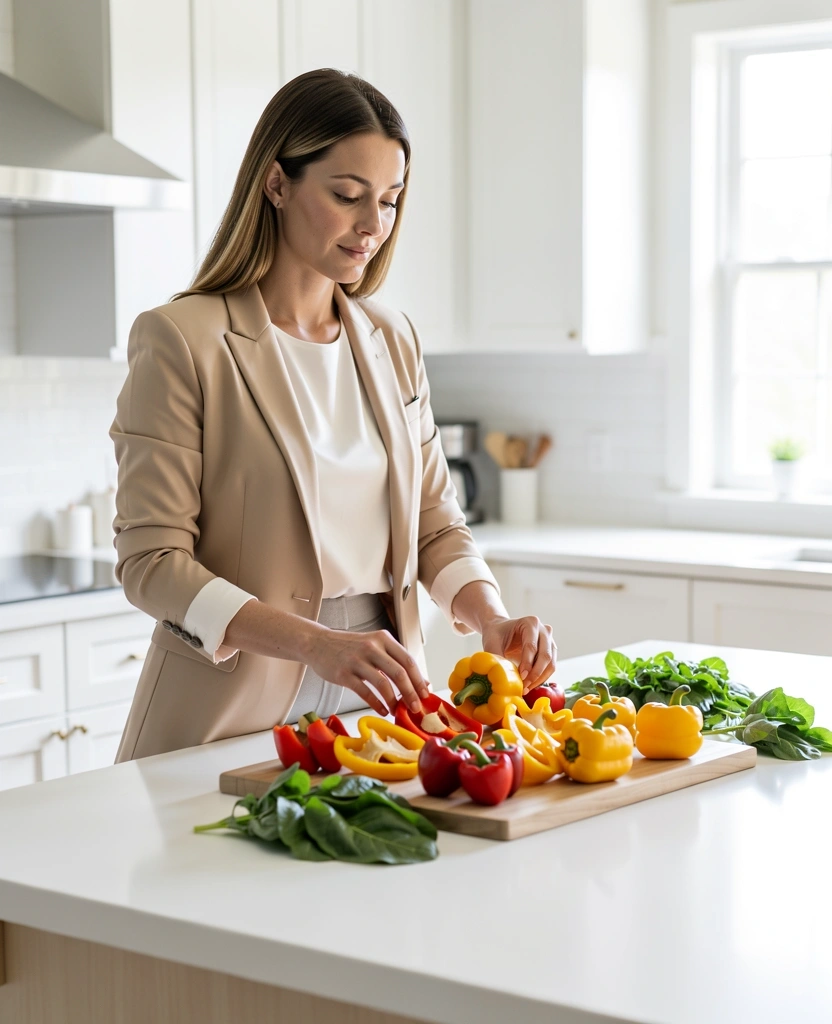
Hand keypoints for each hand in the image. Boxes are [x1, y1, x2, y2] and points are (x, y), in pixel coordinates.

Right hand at [303, 626, 429, 716]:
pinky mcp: (343, 673)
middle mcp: (372, 647)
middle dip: (411, 693)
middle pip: (399, 672)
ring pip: (383, 684)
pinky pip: (365, 692)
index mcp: (383, 638)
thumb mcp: (375, 646)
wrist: (318, 643)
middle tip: (416, 707)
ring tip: (396, 710)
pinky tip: (382, 710)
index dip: (419, 679)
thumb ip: (395, 660)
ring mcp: (357, 660)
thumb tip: (421, 682)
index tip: (425, 694)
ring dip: (393, 701)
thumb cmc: (350, 647)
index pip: (408, 660)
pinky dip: (376, 704)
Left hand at [481, 615, 556, 691]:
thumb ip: (496, 656)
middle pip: (545, 655)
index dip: (527, 663)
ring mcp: (550, 641)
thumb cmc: (496, 634)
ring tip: (526, 689)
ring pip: (551, 664)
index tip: (521, 677)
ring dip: (539, 679)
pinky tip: (529, 685)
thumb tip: (502, 675)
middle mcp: (544, 630)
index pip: (532, 646)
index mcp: (530, 622)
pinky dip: (541, 678)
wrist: (501, 630)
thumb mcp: (492, 642)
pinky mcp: (551, 651)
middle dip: (535, 674)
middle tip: (524, 686)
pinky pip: (550, 668)